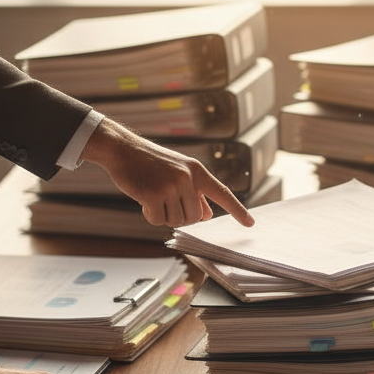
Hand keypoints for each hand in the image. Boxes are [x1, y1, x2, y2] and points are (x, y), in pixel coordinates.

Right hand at [79, 118, 253, 228]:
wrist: (123, 149)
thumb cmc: (151, 162)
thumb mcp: (178, 172)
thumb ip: (195, 193)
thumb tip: (207, 215)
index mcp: (198, 171)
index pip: (223, 193)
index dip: (238, 210)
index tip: (250, 223)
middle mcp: (189, 178)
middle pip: (195, 218)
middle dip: (180, 216)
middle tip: (165, 201)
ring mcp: (172, 185)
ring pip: (177, 221)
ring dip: (164, 215)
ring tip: (154, 195)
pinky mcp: (154, 194)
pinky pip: (158, 221)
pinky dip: (150, 216)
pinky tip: (144, 200)